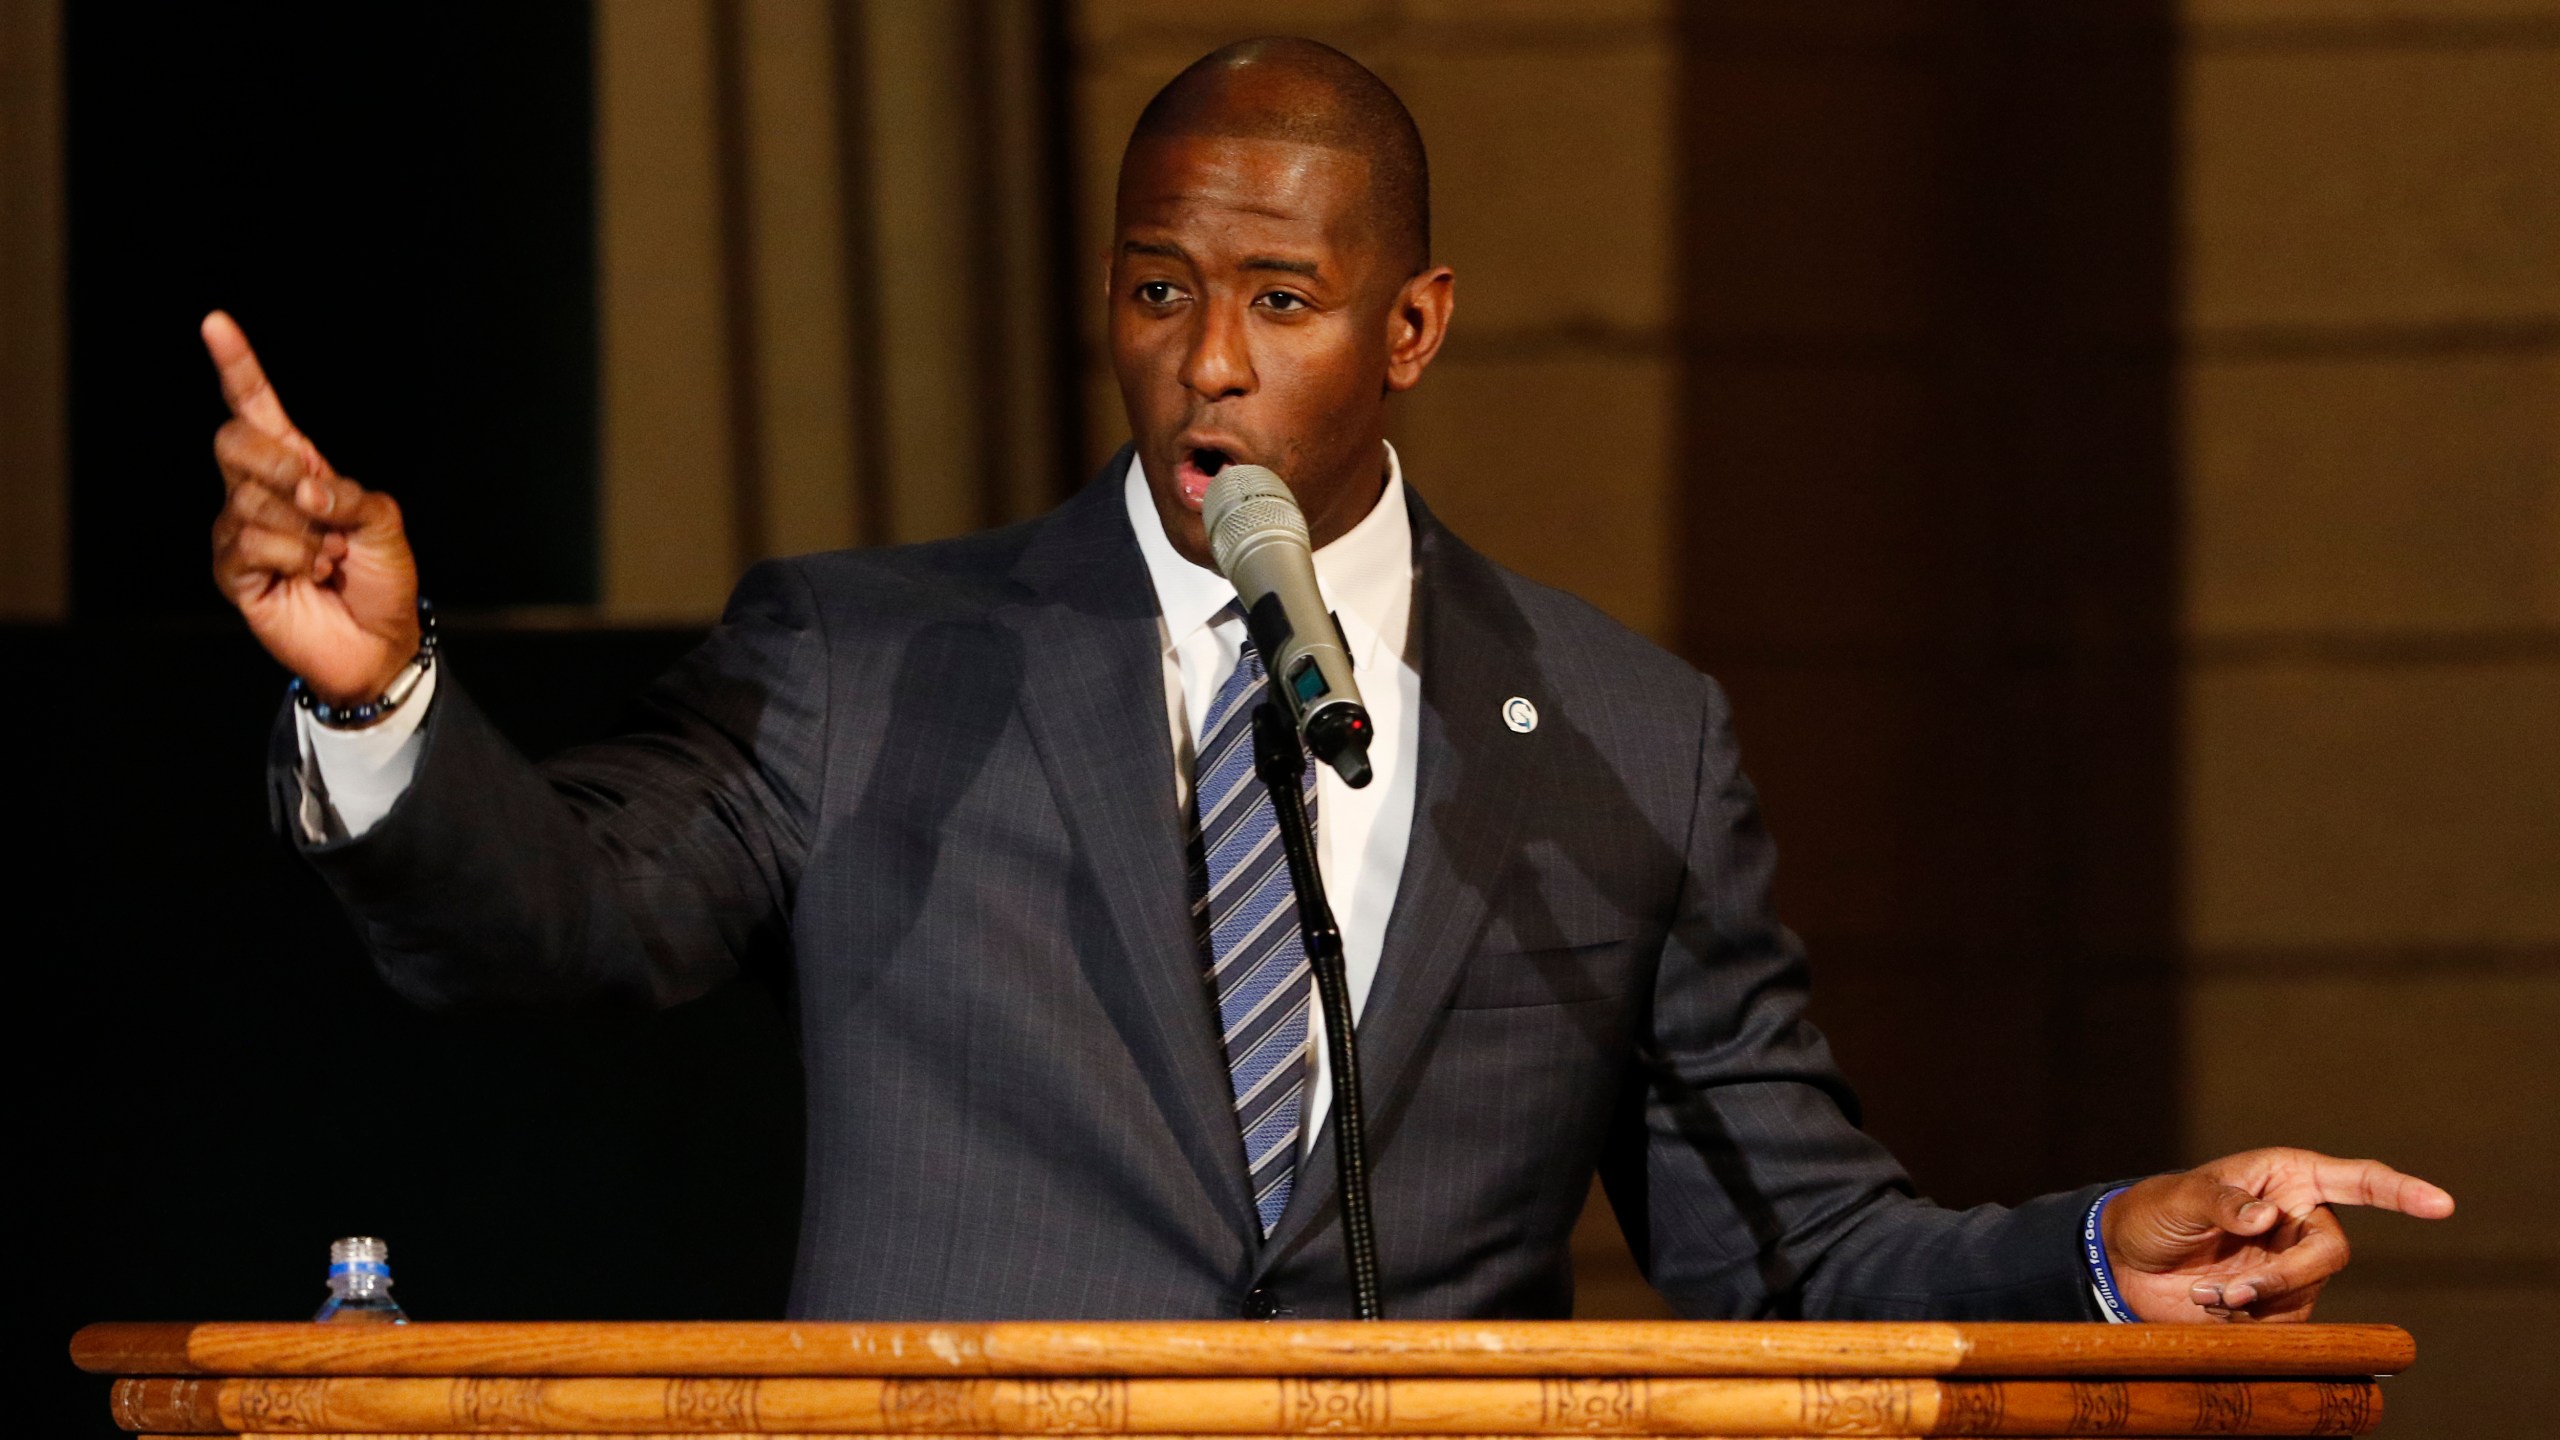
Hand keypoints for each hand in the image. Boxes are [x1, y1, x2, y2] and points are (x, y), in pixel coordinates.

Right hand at [204, 311, 419, 705]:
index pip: (256, 407)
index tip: (216, 323)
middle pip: (235, 443)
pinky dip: (295, 558)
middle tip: (319, 502)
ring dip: (307, 532)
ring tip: (328, 557)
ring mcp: (240, 530)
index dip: (237, 366)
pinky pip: (251, 544)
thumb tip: (305, 488)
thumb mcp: (384, 523)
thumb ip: (349, 494)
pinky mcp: (232, 571)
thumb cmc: (382, 577)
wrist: (380, 640)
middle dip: (279, 465)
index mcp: (298, 465)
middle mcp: (260, 490)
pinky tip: (310, 575)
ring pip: (251, 501)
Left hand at [2103, 1147, 2453, 1321]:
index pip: (2358, 1181)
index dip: (2402, 1192)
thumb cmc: (2156, 1211)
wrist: (2126, 1261)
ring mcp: (2293, 1263)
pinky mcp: (2280, 1304)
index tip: (2442, 1205)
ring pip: (2308, 1291)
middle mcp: (2300, 1218)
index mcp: (2288, 1177)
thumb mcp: (2181, 1197)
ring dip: (2256, 1300)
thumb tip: (2269, 1215)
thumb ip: (2223, 1201)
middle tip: (2233, 1290)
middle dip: (2285, 1276)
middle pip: (2330, 1253)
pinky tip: (2212, 1305)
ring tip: (2204, 1293)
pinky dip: (2251, 1320)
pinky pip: (2289, 1321)